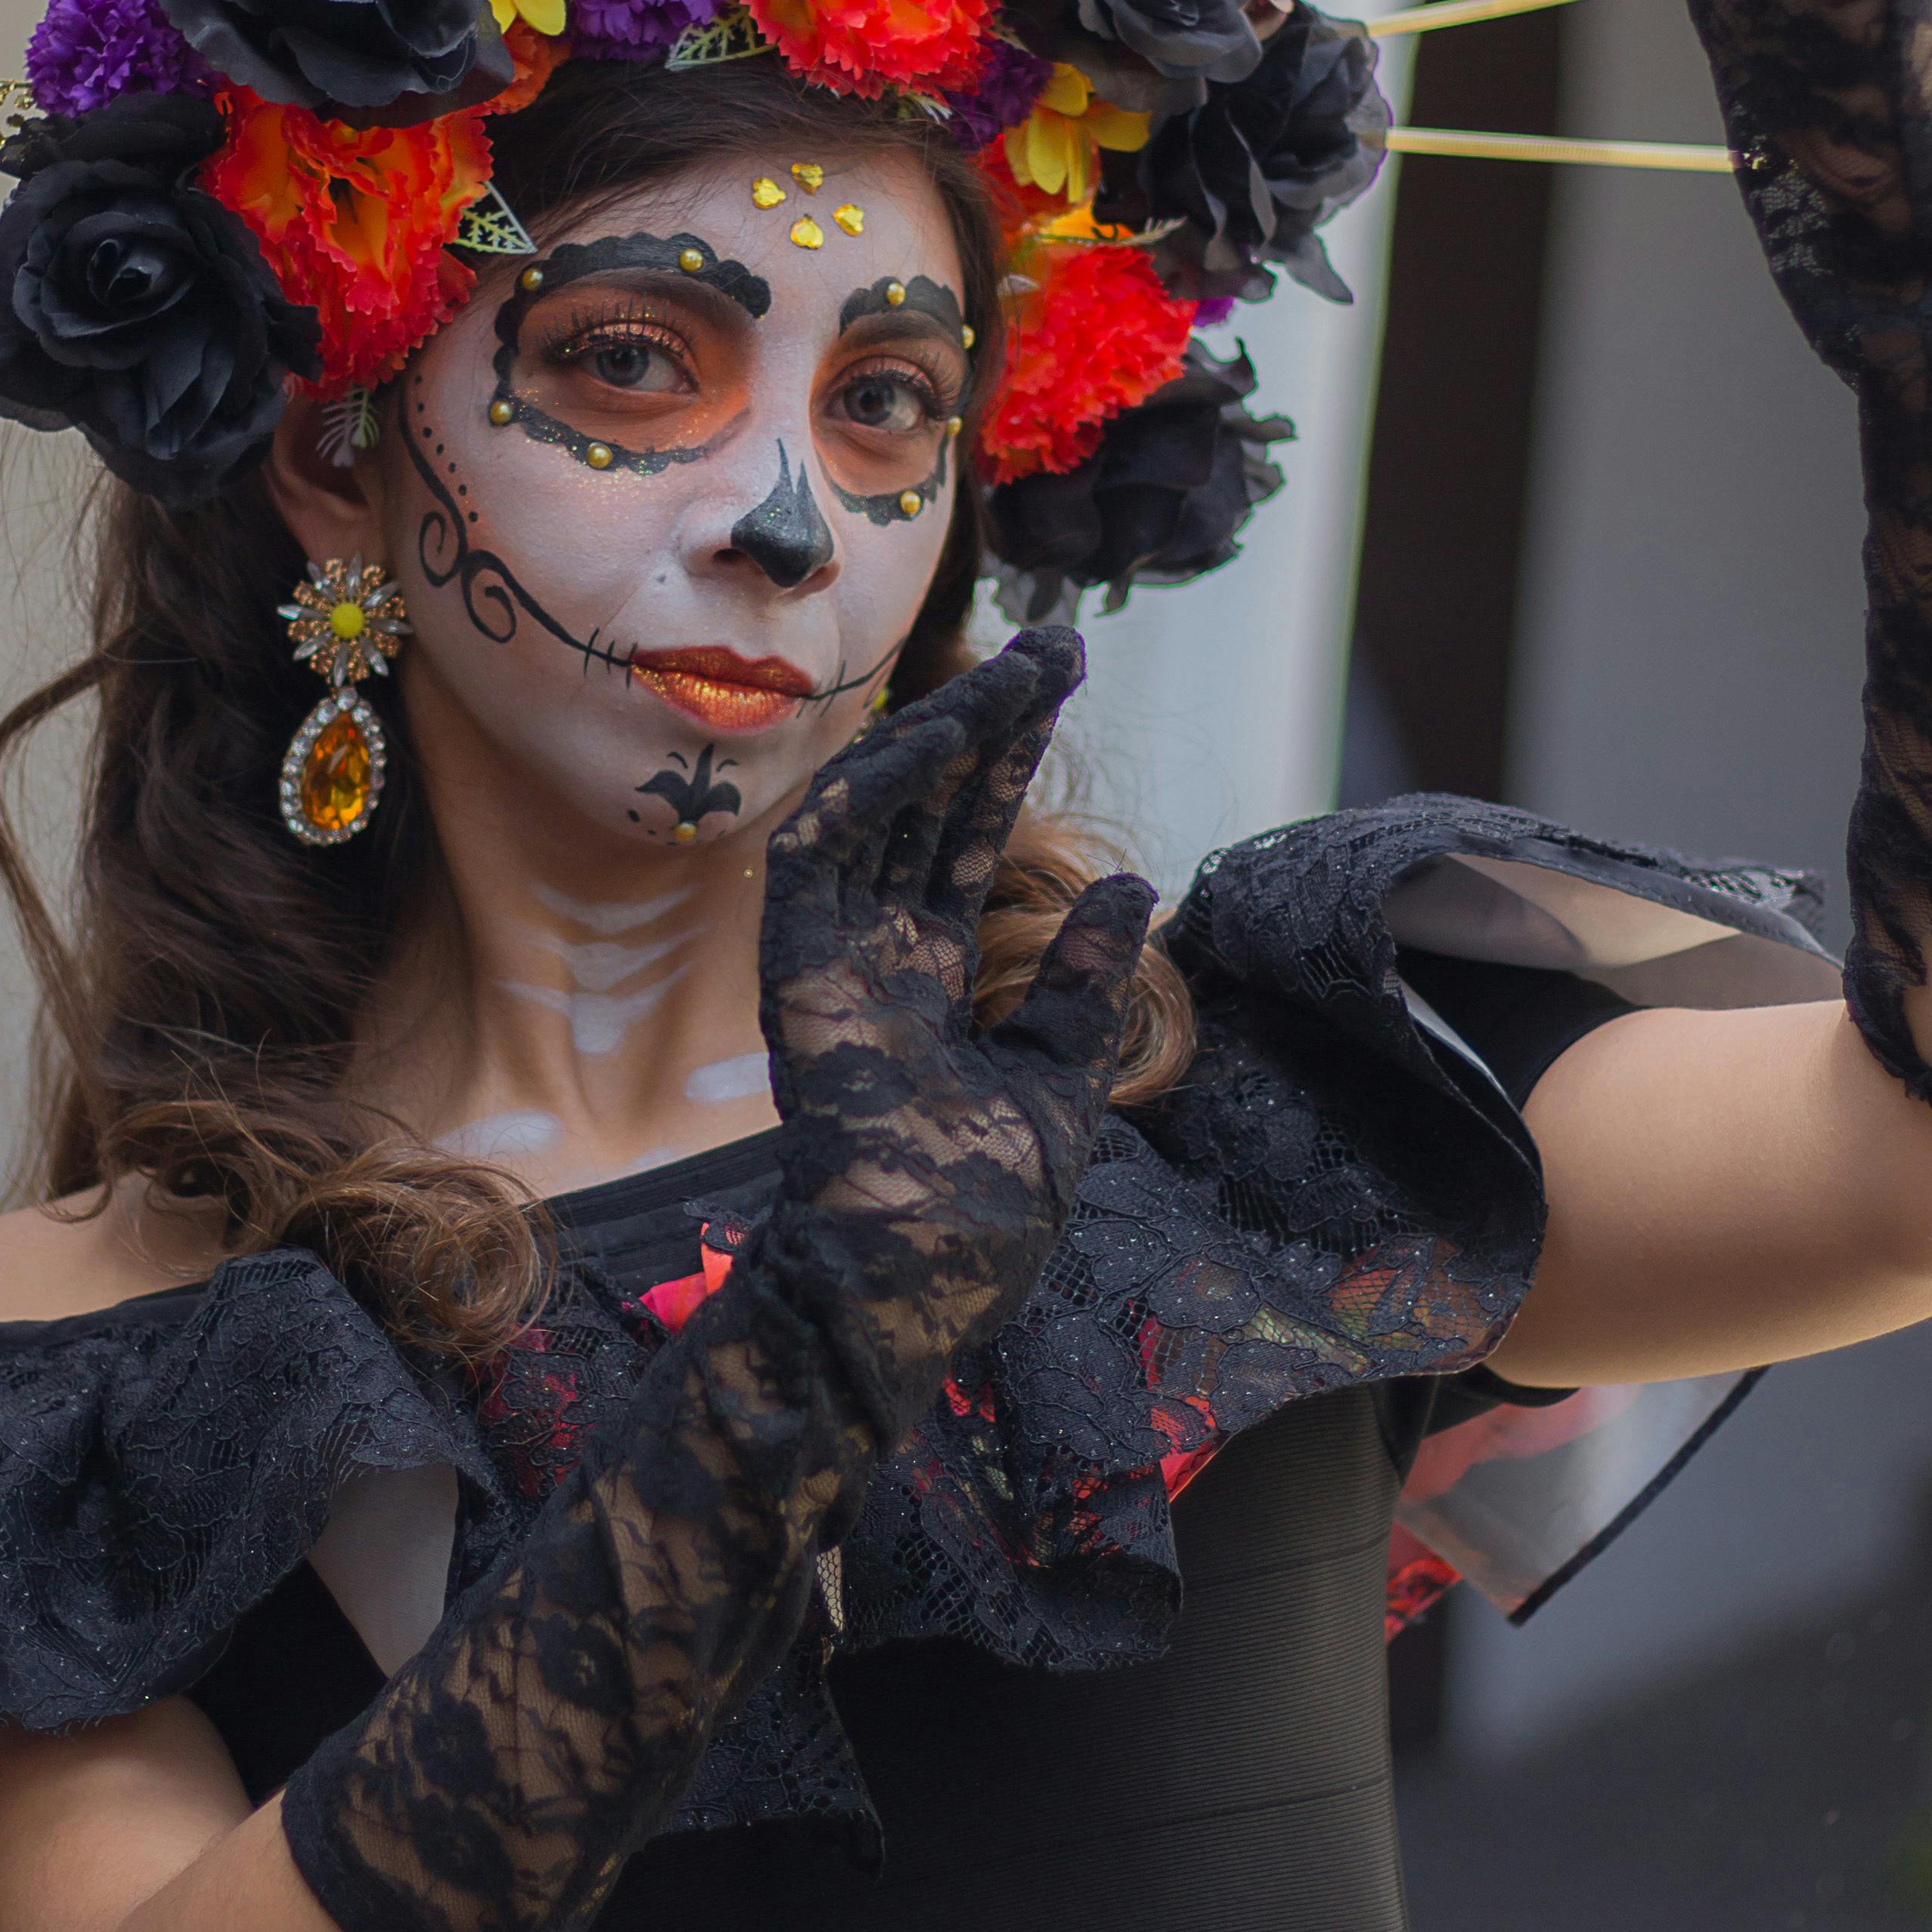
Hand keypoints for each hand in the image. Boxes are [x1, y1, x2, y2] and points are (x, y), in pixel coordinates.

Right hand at [753, 630, 1153, 1443]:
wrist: (916, 1289)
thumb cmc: (982, 1217)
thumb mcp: (1065, 1086)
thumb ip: (1084, 987)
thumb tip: (1135, 883)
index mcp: (933, 975)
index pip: (971, 833)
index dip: (1013, 754)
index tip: (1066, 679)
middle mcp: (879, 949)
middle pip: (933, 802)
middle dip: (990, 716)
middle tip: (1057, 642)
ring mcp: (833, 958)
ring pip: (876, 808)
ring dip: (940, 732)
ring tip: (1016, 669)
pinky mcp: (796, 976)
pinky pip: (815, 859)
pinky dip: (863, 794)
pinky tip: (925, 738)